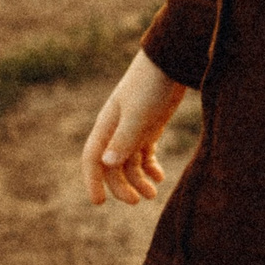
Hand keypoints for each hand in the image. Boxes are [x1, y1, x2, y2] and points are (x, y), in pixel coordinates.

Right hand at [84, 50, 188, 206]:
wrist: (172, 61)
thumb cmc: (151, 85)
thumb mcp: (138, 114)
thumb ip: (124, 139)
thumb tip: (106, 164)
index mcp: (107, 124)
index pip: (92, 158)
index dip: (92, 181)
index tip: (99, 203)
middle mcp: (117, 129)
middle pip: (112, 165)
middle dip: (121, 185)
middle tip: (137, 201)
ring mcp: (134, 128)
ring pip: (129, 162)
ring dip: (138, 180)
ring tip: (152, 194)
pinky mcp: (150, 127)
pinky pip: (145, 154)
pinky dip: (150, 168)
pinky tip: (160, 177)